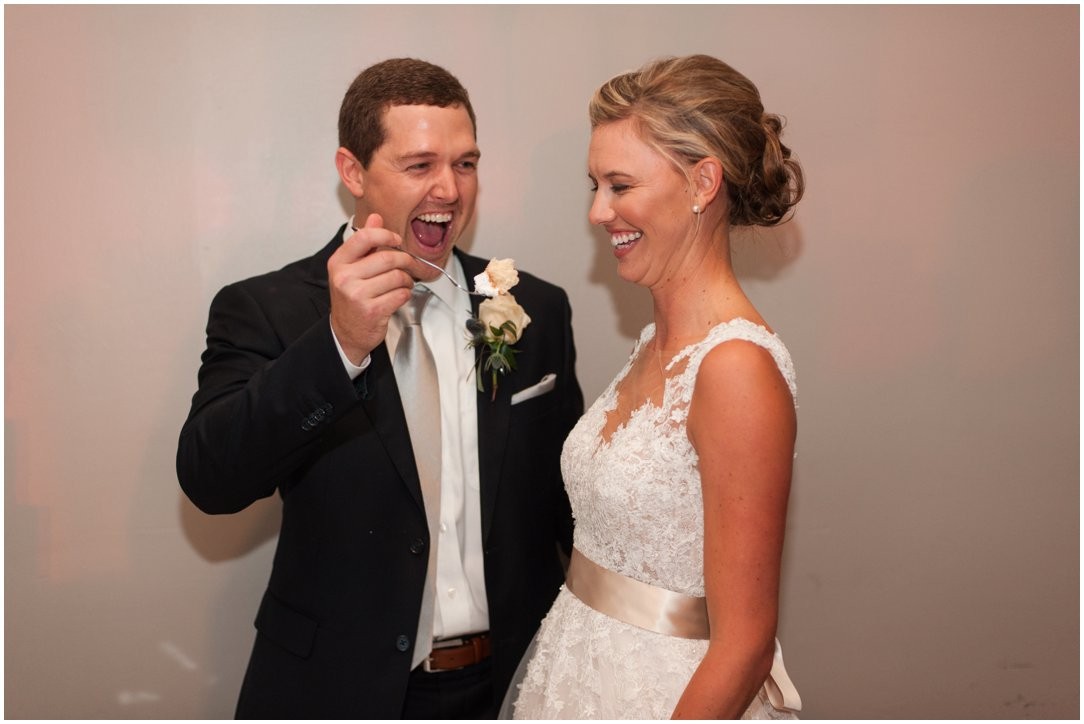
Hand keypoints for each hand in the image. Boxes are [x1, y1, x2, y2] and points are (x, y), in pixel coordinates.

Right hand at [328, 213, 413, 363]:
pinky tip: (398, 296)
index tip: (397, 240)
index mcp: (338, 262)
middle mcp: (344, 277)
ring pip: (397, 277)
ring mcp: (357, 295)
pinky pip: (400, 294)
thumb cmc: (351, 297)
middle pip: (387, 258)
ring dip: (406, 280)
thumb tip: (376, 217)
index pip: (364, 237)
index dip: (386, 235)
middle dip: (405, 260)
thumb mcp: (351, 267)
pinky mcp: (372, 311)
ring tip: (403, 283)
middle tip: (408, 265)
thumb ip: (365, 242)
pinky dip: (405, 294)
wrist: (346, 332)